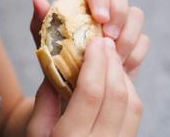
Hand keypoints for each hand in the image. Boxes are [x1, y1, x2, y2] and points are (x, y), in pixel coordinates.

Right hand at [27, 38, 142, 136]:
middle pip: (116, 95)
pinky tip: (116, 78)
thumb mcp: (35, 131)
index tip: (95, 42)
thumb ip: (44, 100)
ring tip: (110, 57)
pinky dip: (128, 90)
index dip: (95, 63)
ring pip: (132, 104)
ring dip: (122, 74)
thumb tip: (56, 65)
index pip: (90, 94)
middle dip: (111, 63)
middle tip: (104, 43)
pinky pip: (135, 114)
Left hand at [30, 0, 149, 78]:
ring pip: (135, 14)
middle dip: (119, 12)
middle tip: (110, 38)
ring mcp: (120, 24)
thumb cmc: (58, 62)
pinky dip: (134, 54)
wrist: (74, 90)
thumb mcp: (47, 43)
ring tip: (113, 58)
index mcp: (79, 4)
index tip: (101, 19)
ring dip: (127, 36)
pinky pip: (143, 41)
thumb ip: (42, 21)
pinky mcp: (133, 43)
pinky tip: (120, 67)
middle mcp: (101, 9)